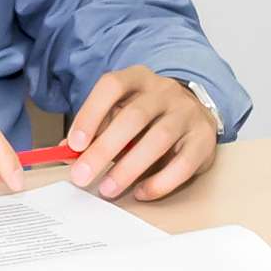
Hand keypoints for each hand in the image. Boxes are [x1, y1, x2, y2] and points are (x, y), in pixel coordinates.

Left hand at [58, 67, 218, 201]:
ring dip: (129, 168)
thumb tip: (67, 153)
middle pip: (134, 116)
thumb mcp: (120, 113)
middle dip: (104, 148)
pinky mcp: (204, 140)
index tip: (73, 144)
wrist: (194, 114)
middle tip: (82, 175)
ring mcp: (187, 114)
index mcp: (138, 78)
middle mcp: (165, 92)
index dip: (91, 114)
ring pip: (159, 138)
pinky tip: (141, 192)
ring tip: (108, 189)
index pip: (112, 86)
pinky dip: (160, 182)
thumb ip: (96, 129)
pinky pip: (183, 164)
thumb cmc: (148, 117)